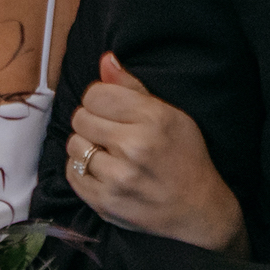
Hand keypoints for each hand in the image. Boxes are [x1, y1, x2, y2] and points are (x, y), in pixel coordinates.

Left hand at [67, 54, 247, 253]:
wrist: (197, 209)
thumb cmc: (185, 158)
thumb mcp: (170, 115)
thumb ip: (133, 88)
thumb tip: (105, 60)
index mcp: (152, 119)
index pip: (95, 94)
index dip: (100, 100)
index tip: (111, 111)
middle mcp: (134, 147)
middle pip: (81, 118)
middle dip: (92, 123)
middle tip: (110, 134)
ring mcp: (118, 177)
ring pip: (74, 146)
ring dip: (86, 147)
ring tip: (107, 154)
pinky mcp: (105, 202)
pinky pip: (72, 174)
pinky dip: (82, 170)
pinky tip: (103, 171)